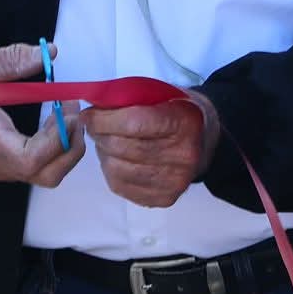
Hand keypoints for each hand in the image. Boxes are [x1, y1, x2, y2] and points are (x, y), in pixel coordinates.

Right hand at [0, 44, 83, 186]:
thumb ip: (12, 58)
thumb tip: (48, 53)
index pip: (29, 159)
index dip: (56, 139)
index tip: (66, 109)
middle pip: (46, 174)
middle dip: (70, 145)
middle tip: (74, 111)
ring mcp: (2, 167)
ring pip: (48, 174)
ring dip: (67, 146)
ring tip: (67, 113)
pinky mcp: (9, 166)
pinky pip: (42, 168)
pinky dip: (57, 147)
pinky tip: (55, 120)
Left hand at [78, 95, 220, 208]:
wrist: (205, 141)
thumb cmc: (175, 112)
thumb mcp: (160, 95)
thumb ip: (129, 100)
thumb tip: (92, 109)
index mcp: (182, 123)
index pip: (133, 123)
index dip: (103, 120)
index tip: (87, 115)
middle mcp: (181, 156)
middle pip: (122, 147)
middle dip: (99, 135)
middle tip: (93, 127)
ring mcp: (174, 181)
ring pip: (117, 169)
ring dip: (103, 153)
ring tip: (106, 142)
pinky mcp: (164, 198)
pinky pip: (120, 186)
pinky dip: (110, 171)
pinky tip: (115, 159)